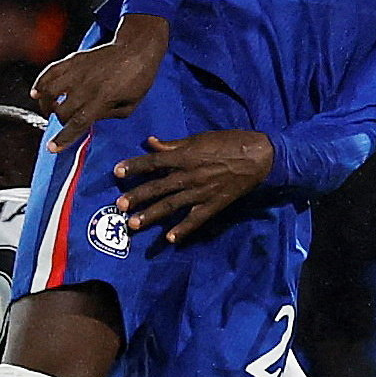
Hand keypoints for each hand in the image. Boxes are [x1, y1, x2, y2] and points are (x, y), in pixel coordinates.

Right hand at [33, 14, 168, 150]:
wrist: (136, 48)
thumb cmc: (137, 79)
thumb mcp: (129, 106)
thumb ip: (107, 116)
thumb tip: (88, 122)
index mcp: (102, 98)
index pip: (78, 122)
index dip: (64, 138)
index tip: (52, 148)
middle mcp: (86, 84)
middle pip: (61, 110)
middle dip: (60, 121)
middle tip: (65, 122)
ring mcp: (77, 70)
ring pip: (48, 90)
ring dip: (45, 104)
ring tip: (51, 108)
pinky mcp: (73, 59)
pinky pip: (49, 71)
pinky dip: (40, 83)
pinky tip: (37, 92)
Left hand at [114, 131, 274, 242]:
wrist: (259, 157)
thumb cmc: (229, 142)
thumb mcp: (200, 138)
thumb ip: (174, 144)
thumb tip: (151, 142)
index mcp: (185, 156)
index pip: (154, 162)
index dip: (134, 166)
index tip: (116, 171)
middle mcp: (190, 175)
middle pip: (158, 187)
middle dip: (138, 196)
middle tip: (119, 206)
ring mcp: (201, 192)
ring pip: (172, 205)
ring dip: (152, 215)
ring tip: (134, 224)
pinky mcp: (213, 205)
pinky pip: (195, 219)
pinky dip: (183, 229)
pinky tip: (170, 239)